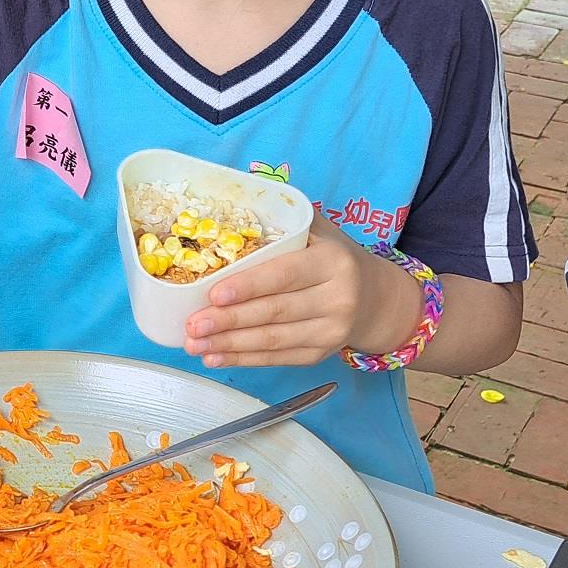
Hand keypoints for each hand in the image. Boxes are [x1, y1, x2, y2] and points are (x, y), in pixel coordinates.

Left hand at [183, 215, 421, 367]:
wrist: (375, 298)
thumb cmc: (332, 258)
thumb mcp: (320, 231)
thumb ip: (283, 223)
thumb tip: (230, 208)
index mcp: (333, 261)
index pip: (285, 275)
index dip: (248, 286)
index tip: (214, 294)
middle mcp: (338, 298)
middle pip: (274, 312)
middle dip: (229, 321)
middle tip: (192, 324)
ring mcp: (331, 331)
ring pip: (273, 340)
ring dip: (229, 344)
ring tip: (194, 344)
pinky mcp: (320, 354)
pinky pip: (277, 358)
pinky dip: (243, 359)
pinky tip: (215, 356)